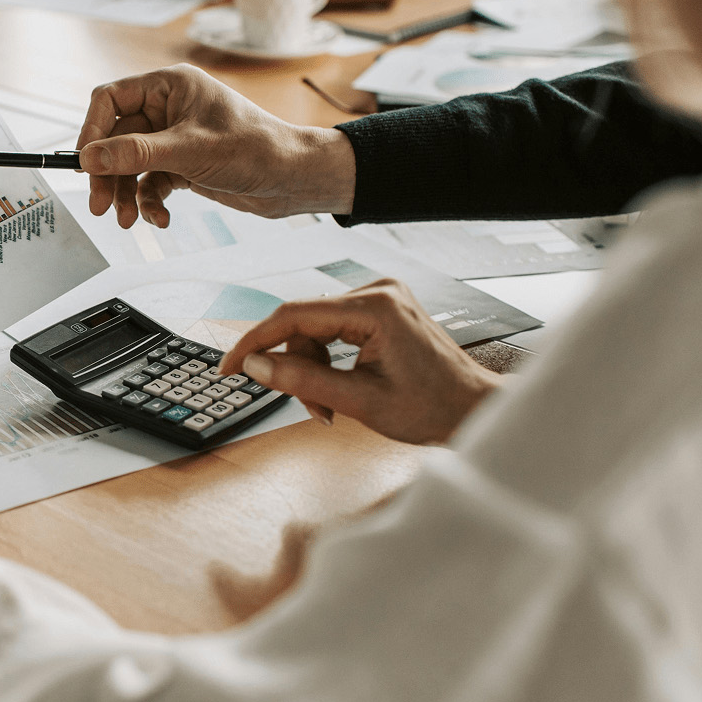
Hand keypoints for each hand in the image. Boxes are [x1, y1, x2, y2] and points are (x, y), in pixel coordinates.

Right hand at [76, 64, 356, 225]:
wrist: (293, 179)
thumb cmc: (256, 148)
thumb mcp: (188, 151)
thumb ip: (134, 154)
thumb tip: (88, 157)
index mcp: (170, 86)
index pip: (110, 99)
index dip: (92, 129)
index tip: (84, 162)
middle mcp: (169, 108)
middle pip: (115, 139)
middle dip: (107, 174)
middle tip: (99, 204)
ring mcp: (174, 138)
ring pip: (129, 165)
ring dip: (125, 194)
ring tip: (129, 219)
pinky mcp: (182, 165)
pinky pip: (149, 183)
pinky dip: (149, 202)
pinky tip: (160, 217)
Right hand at [220, 279, 502, 444]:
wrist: (473, 409)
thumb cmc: (433, 407)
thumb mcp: (360, 402)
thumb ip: (303, 380)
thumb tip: (255, 365)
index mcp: (375, 307)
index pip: (293, 315)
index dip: (254, 341)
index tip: (228, 365)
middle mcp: (377, 292)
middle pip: (304, 323)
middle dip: (297, 366)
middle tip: (311, 408)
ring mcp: (380, 299)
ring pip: (315, 329)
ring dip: (312, 368)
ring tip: (331, 406)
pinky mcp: (380, 310)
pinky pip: (333, 330)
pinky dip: (328, 361)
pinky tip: (340, 386)